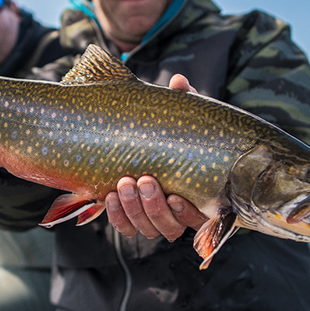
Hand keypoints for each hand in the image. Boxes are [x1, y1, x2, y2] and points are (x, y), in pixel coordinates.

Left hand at [104, 74, 206, 240]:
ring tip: (124, 183)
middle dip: (154, 206)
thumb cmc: (170, 133)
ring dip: (134, 210)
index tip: (176, 196)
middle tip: (144, 180)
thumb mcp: (177, 118)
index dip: (188, 213)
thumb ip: (181, 103)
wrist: (139, 144)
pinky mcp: (131, 218)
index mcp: (198, 194)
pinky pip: (125, 228)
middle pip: (170, 226)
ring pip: (147, 228)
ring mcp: (153, 217)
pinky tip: (108, 196)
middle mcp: (177, 213)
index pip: (200, 218)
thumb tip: (178, 82)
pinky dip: (117, 216)